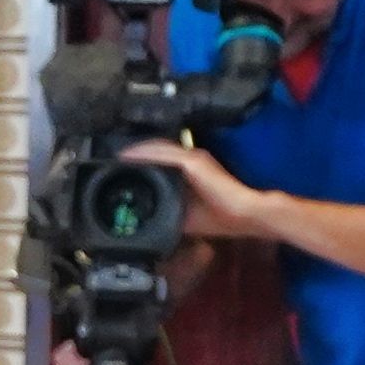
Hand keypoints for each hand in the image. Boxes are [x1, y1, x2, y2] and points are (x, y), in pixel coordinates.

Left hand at [117, 136, 273, 241]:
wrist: (246, 213)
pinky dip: (145, 153)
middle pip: (159, 149)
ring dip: (138, 151)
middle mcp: (193, 157)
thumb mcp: (188, 213)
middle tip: (119, 160)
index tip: (126, 168)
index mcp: (194, 168)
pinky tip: (130, 156)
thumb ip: (171, 206)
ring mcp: (194, 157)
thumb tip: (149, 214)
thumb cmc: (223, 216)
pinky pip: (163, 153)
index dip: (145, 161)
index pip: (164, 158)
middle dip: (138, 154)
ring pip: (158, 148)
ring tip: (120, 157)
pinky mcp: (194, 161)